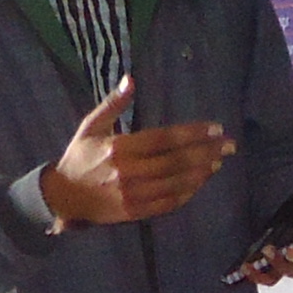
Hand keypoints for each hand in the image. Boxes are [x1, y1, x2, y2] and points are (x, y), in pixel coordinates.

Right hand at [41, 79, 230, 228]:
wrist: (62, 197)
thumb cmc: (79, 157)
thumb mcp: (91, 126)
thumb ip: (113, 104)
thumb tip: (131, 80)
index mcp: (120, 148)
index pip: (164, 139)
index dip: (193, 133)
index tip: (215, 128)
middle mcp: (129, 172)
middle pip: (176, 161)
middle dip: (206, 151)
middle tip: (230, 145)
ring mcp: (133, 194)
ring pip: (176, 183)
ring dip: (201, 172)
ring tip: (219, 161)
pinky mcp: (135, 212)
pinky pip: (168, 203)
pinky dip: (187, 193)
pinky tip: (200, 182)